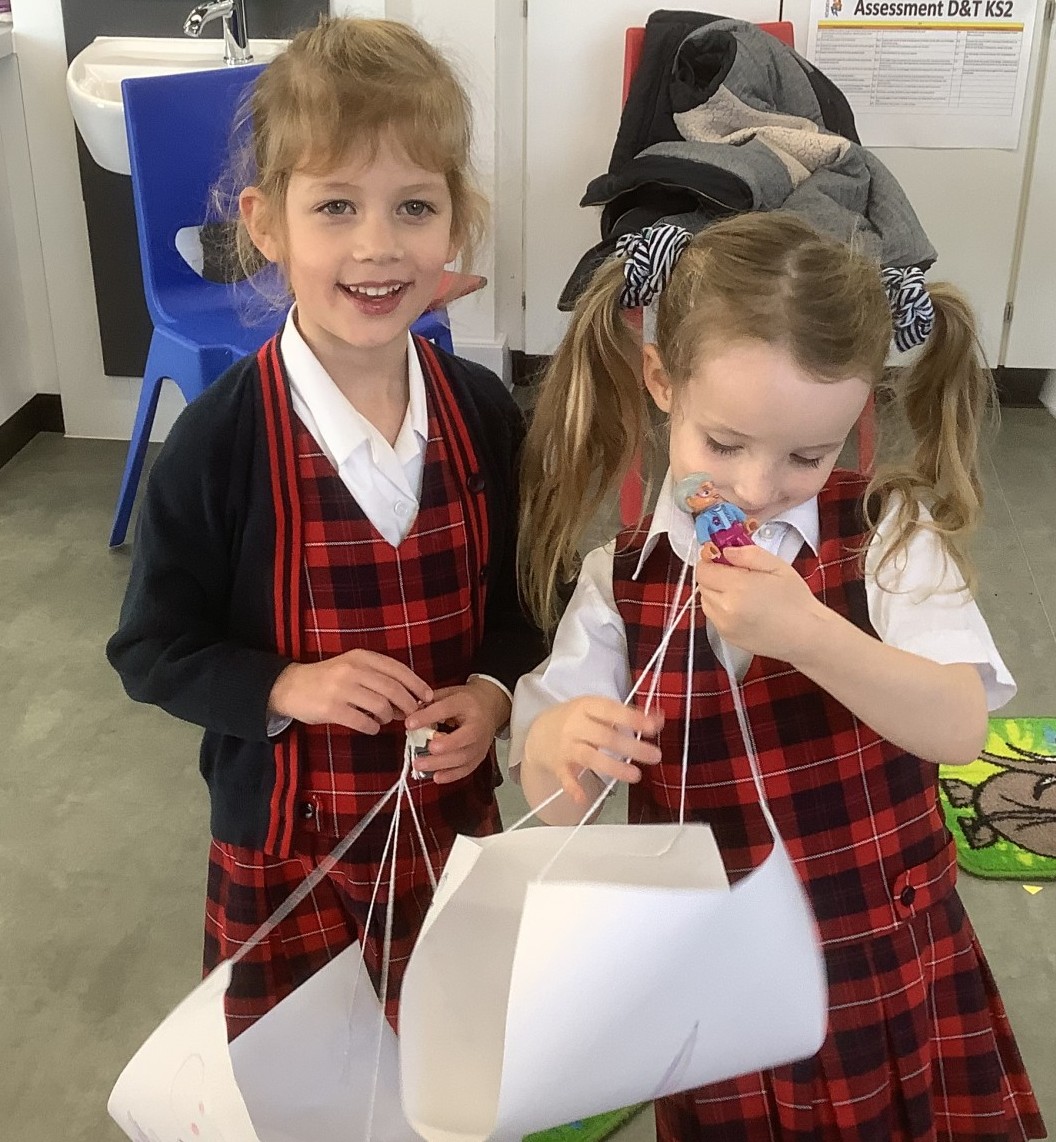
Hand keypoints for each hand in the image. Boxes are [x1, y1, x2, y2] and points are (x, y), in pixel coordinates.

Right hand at [268, 650, 431, 734]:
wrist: (291, 686)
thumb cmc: (328, 678)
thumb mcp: (353, 667)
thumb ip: (378, 677)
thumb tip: (410, 697)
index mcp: (361, 656)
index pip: (397, 669)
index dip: (417, 684)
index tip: (428, 696)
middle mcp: (352, 670)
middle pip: (393, 689)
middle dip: (408, 704)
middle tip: (411, 715)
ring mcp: (341, 689)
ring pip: (381, 706)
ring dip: (388, 717)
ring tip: (383, 719)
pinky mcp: (331, 709)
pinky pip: (363, 722)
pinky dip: (372, 728)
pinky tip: (370, 727)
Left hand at [404, 677, 510, 784]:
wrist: (491, 706)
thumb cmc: (466, 700)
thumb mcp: (449, 693)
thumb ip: (430, 701)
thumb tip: (410, 712)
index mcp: (467, 704)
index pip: (446, 709)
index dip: (427, 717)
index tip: (409, 724)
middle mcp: (477, 724)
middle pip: (461, 738)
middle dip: (440, 748)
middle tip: (419, 754)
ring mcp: (480, 743)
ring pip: (463, 757)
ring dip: (440, 764)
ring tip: (420, 765)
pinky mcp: (479, 756)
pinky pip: (467, 768)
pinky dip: (452, 775)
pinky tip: (436, 777)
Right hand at [523, 697, 663, 806]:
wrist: (539, 732)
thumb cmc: (577, 719)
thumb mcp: (599, 709)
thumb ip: (628, 715)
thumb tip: (659, 718)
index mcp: (587, 707)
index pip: (611, 711)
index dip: (632, 719)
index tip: (653, 727)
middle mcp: (576, 726)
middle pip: (605, 737)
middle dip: (631, 747)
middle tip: (655, 756)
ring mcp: (566, 746)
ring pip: (590, 757)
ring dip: (613, 767)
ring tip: (635, 775)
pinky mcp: (559, 766)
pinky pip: (566, 777)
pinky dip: (573, 788)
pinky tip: (582, 798)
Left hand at [694, 543, 825, 661]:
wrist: (806, 636)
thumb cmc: (796, 601)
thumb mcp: (777, 566)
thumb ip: (748, 554)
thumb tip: (725, 550)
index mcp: (738, 587)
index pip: (704, 569)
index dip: (711, 560)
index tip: (722, 557)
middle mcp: (726, 608)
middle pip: (702, 584)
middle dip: (714, 575)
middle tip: (736, 573)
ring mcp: (724, 625)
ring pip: (705, 600)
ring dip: (715, 592)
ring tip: (741, 591)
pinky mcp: (726, 637)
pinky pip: (713, 615)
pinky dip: (720, 608)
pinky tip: (742, 607)